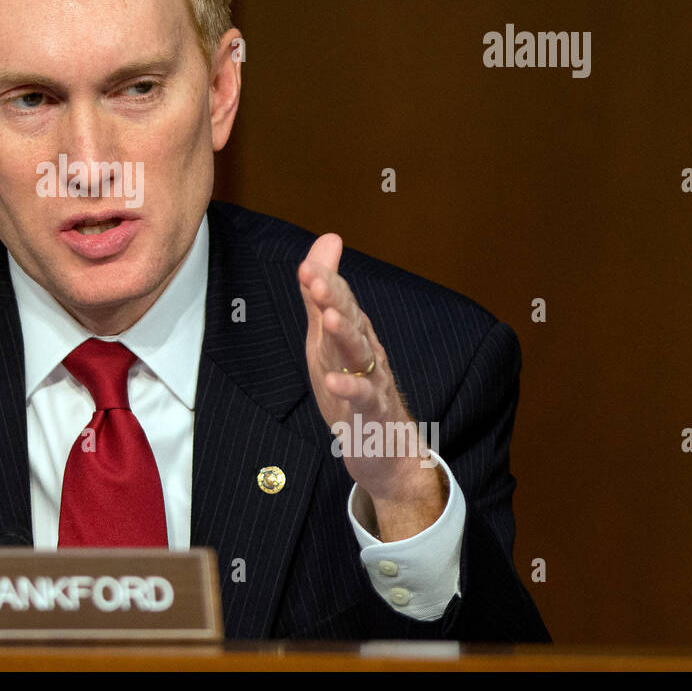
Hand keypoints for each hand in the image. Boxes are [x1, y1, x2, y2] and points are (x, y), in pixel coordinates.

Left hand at [298, 233, 445, 538]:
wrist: (386, 448)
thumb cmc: (353, 386)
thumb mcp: (327, 338)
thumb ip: (321, 295)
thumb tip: (326, 242)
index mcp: (353, 332)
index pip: (340, 300)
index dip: (325, 283)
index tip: (306, 266)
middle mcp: (366, 351)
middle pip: (351, 319)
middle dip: (335, 298)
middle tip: (317, 280)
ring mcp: (372, 381)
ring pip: (360, 354)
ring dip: (345, 334)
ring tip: (329, 319)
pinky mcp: (371, 414)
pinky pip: (363, 398)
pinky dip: (349, 389)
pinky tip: (333, 381)